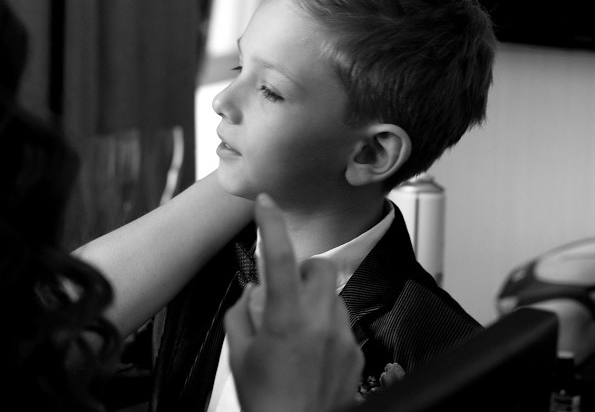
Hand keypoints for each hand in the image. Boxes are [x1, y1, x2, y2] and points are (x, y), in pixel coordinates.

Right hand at [224, 194, 364, 411]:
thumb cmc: (265, 399)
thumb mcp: (238, 354)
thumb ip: (241, 314)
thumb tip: (252, 292)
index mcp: (285, 319)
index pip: (280, 258)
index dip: (272, 224)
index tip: (265, 202)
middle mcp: (319, 322)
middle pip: (321, 268)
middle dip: (305, 270)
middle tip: (289, 289)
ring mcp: (342, 337)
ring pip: (334, 297)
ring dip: (316, 302)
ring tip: (299, 331)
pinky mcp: (356, 353)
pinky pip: (343, 324)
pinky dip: (327, 328)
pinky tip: (313, 353)